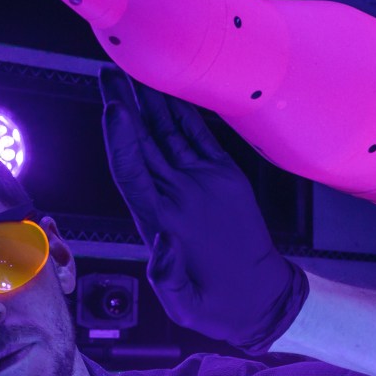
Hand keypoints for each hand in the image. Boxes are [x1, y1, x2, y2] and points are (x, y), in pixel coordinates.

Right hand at [99, 66, 307, 353]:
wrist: (266, 299)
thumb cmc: (216, 304)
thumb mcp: (182, 304)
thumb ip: (165, 274)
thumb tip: (158, 244)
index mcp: (166, 223)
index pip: (133, 172)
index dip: (119, 138)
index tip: (111, 106)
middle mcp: (185, 195)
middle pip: (147, 142)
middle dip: (126, 105)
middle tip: (109, 70)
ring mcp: (209, 182)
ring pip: (171, 133)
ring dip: (151, 102)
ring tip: (132, 72)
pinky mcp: (228, 177)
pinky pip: (201, 137)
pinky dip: (184, 114)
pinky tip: (169, 94)